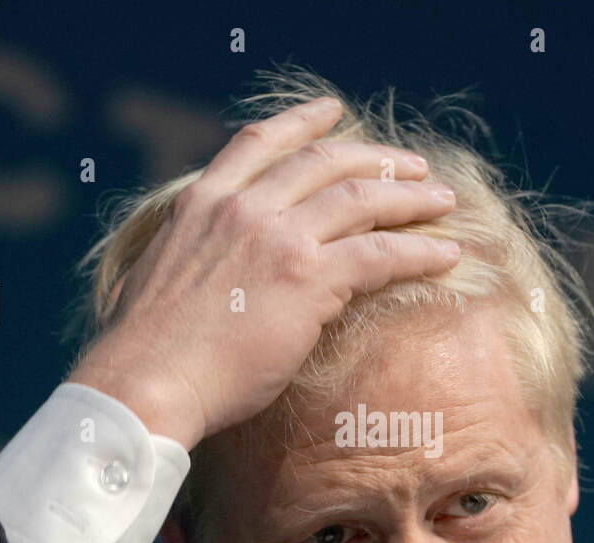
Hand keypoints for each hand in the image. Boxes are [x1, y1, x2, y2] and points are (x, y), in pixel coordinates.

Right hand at [67, 96, 459, 448]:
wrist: (146, 381)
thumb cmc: (150, 352)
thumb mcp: (164, 275)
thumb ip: (200, 254)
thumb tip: (220, 270)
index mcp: (202, 202)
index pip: (259, 142)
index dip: (302, 121)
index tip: (334, 111)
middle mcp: (242, 207)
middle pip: (326, 163)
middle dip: (379, 160)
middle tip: (415, 168)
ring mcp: (277, 238)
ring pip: (362, 200)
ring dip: (412, 199)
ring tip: (444, 203)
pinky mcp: (308, 278)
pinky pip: (380, 254)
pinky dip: (420, 251)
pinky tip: (446, 254)